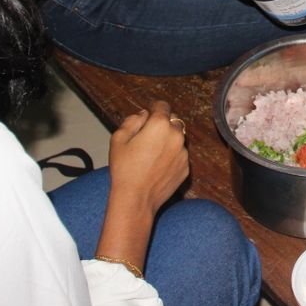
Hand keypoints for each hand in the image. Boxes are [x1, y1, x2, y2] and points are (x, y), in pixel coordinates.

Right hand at [107, 100, 189, 216]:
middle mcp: (176, 135)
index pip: (162, 106)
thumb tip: (143, 115)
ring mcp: (183, 152)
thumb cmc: (124, 169)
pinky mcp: (186, 167)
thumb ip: (132, 121)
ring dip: (168, 141)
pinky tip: (157, 167)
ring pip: (177, 139)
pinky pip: (180, 155)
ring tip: (151, 155)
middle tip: (147, 138)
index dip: (154, 109)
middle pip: (172, 121)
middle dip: (162, 125)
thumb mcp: (118, 139)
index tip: (148, 116)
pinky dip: (172, 157)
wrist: (136, 199)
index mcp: (160, 125)